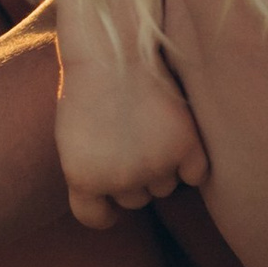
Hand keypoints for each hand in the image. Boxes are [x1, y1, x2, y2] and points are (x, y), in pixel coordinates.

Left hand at [54, 53, 209, 230]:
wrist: (112, 48)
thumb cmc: (88, 85)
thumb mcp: (72, 136)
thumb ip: (92, 172)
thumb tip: (116, 202)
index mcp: (83, 178)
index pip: (95, 218)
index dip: (104, 209)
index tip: (110, 200)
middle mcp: (119, 179)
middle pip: (135, 199)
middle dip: (133, 178)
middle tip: (131, 141)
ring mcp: (155, 165)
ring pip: (164, 187)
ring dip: (161, 168)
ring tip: (150, 130)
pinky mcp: (186, 147)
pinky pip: (195, 175)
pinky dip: (191, 163)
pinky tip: (179, 139)